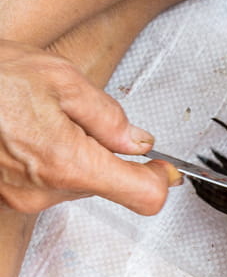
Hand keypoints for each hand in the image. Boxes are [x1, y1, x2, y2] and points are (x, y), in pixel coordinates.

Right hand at [0, 40, 175, 214]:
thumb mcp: (60, 79)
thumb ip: (108, 116)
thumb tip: (136, 141)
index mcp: (68, 163)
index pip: (143, 196)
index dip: (158, 180)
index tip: (162, 167)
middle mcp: (45, 191)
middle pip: (106, 184)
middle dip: (103, 153)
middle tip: (77, 116)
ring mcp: (21, 198)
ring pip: (74, 181)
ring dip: (71, 153)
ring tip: (37, 117)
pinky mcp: (4, 196)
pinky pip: (44, 182)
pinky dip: (44, 159)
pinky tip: (21, 130)